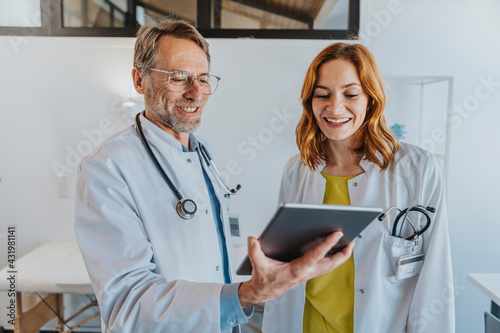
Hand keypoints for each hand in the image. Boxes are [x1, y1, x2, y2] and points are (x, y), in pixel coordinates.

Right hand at [238, 231, 353, 307]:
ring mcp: (308, 274)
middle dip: (342, 254)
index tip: (336, 233)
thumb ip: (254, 251)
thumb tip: (252, 240)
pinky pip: (325, 266)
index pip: (315, 255)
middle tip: (351, 241)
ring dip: (340, 256)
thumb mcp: (258, 264)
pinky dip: (333, 259)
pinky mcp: (307, 274)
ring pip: (330, 266)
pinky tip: (336, 250)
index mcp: (296, 270)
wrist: (263, 292)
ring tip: (349, 244)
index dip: (327, 244)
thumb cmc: (263, 279)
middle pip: (330, 264)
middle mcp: (305, 273)